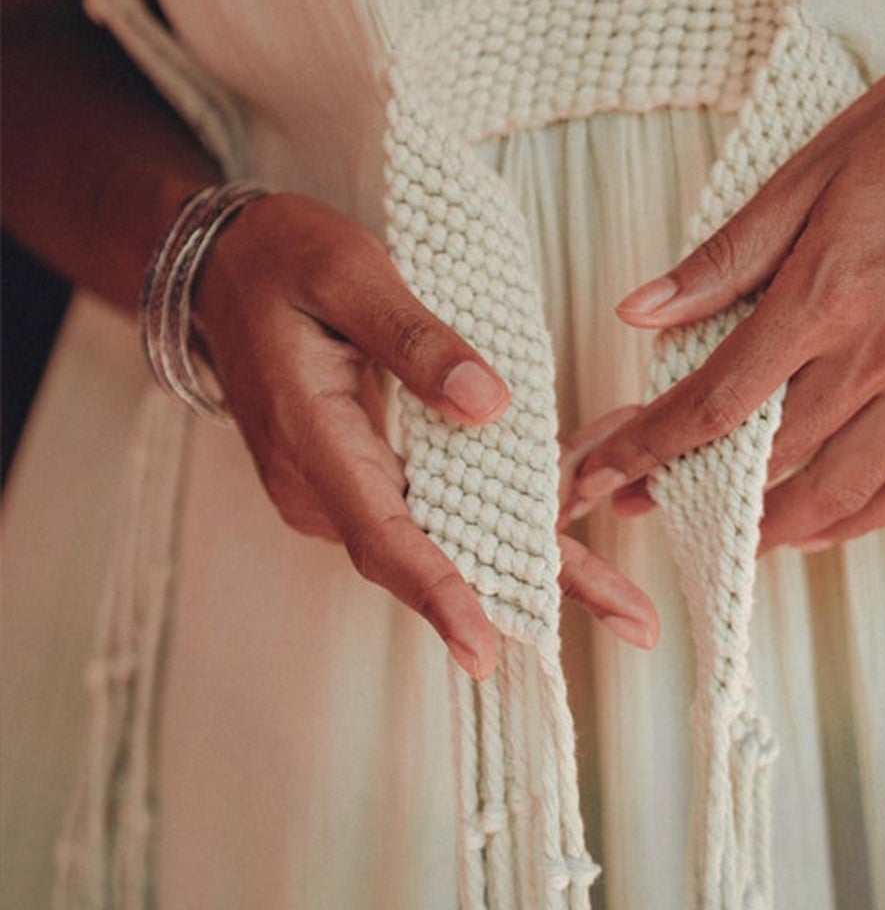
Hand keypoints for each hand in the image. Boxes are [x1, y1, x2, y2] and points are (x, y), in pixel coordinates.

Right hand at [192, 193, 659, 676]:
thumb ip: (414, 338)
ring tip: (629, 589)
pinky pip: (445, 505)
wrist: (224, 267)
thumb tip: (490, 406)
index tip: (486, 650)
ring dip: (539, 549)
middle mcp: (327, 485)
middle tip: (636, 621)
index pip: (382, 536)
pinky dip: (516, 506)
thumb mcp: (348, 273)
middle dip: (536, 591)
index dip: (440, 595)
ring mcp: (346, 488)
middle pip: (434, 557)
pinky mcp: (368, 476)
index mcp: (314, 438)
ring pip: (450, 536)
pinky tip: (584, 495)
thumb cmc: (283, 259)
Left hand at [560, 2, 884, 551]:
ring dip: (777, 528)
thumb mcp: (809, 168)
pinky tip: (824, 520)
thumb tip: (636, 313)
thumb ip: (725, 256)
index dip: (649, 445)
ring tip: (727, 533)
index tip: (599, 472)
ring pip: (847, 490)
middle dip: (691, 490)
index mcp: (829, 289)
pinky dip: (864, 516)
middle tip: (640, 503)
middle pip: (773, 456)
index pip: (719, 399)